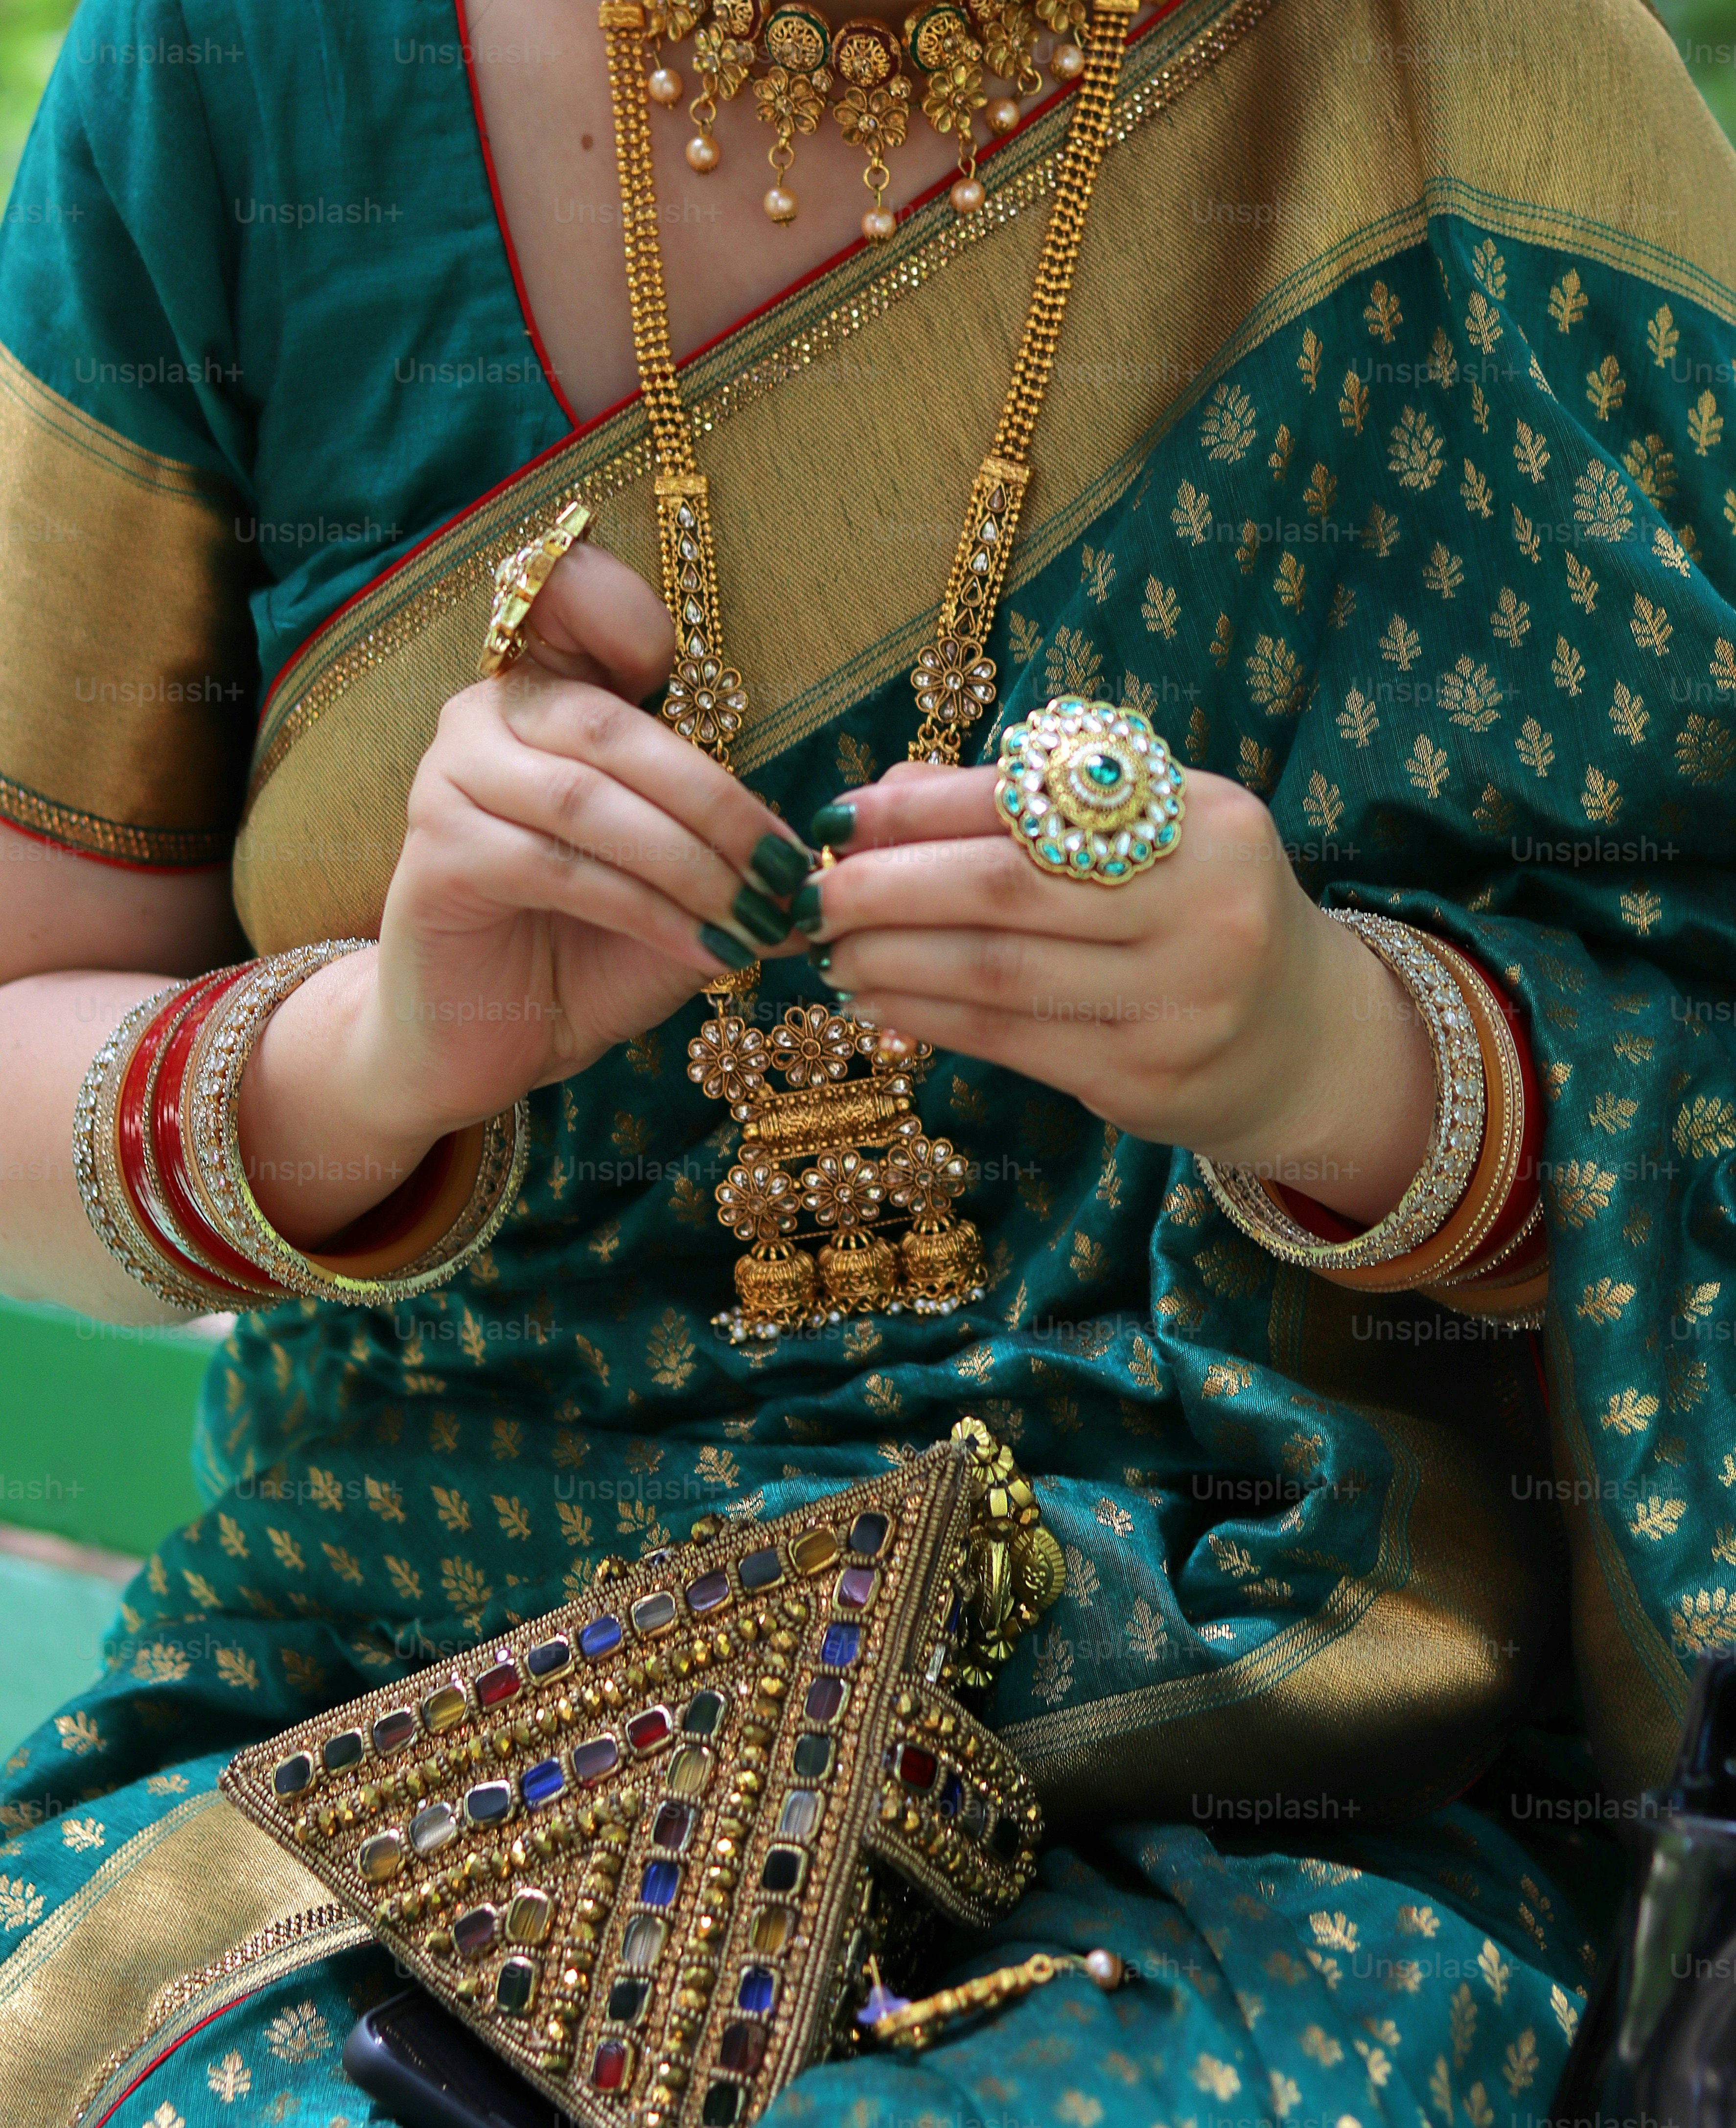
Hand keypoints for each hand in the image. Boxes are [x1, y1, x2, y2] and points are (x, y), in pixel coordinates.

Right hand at [239, 541, 810, 1241]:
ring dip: (691, 865)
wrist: (492, 1038)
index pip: (575, 601)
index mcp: (544, 691)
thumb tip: (819, 861)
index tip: (720, 700)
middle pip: (616, 731)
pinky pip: (562, 869)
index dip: (629, 615)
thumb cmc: (588, 950)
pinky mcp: (437, 854)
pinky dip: (648, 911)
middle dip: (719, 805)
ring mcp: (448, 779)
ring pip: (591, 802)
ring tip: (757, 921)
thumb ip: (726, 852)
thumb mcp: (678, 888)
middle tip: (788, 873)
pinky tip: (707, 949)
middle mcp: (485, 714)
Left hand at [797, 763, 1435, 1224]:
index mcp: (1202, 818)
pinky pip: (1007, 1042)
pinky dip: (926, 1017)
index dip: (919, 810)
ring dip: (890, 960)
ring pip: (995, 974)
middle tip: (809, 893)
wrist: (1302, 1041)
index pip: (1030, 803)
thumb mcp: (1147, 837)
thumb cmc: (1196, 914)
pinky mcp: (1147, 1080)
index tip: (838, 817)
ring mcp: (1181, 1003)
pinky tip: (876, 1002)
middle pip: (1004, 891)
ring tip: (830, 949)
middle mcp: (1203, 907)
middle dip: (885, 889)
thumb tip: (882, 795)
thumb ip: (1026, 808)